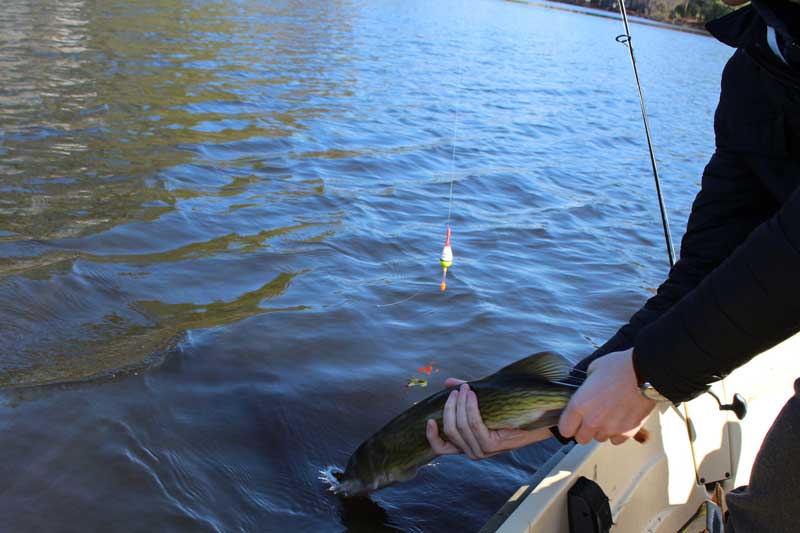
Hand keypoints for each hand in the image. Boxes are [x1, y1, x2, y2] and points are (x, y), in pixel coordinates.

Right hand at [426, 380, 551, 459]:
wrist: (535, 420)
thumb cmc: (507, 412)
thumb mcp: (482, 404)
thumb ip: (463, 396)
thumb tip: (446, 382)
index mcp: (466, 445)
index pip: (441, 448)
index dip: (432, 436)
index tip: (429, 420)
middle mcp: (471, 451)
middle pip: (450, 430)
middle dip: (450, 408)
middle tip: (456, 391)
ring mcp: (481, 451)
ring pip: (461, 427)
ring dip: (460, 405)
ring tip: (466, 389)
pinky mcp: (491, 446)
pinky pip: (474, 425)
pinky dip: (471, 408)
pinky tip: (473, 396)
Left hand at [558, 348, 655, 444]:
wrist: (645, 373)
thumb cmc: (618, 367)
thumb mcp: (593, 370)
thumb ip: (586, 387)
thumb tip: (587, 391)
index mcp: (579, 405)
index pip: (565, 429)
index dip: (568, 425)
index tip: (572, 421)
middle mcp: (593, 421)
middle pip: (581, 439)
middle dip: (583, 430)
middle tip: (590, 418)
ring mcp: (611, 428)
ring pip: (599, 438)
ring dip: (601, 430)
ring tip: (608, 415)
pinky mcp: (627, 432)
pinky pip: (616, 440)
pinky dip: (617, 433)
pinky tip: (620, 419)